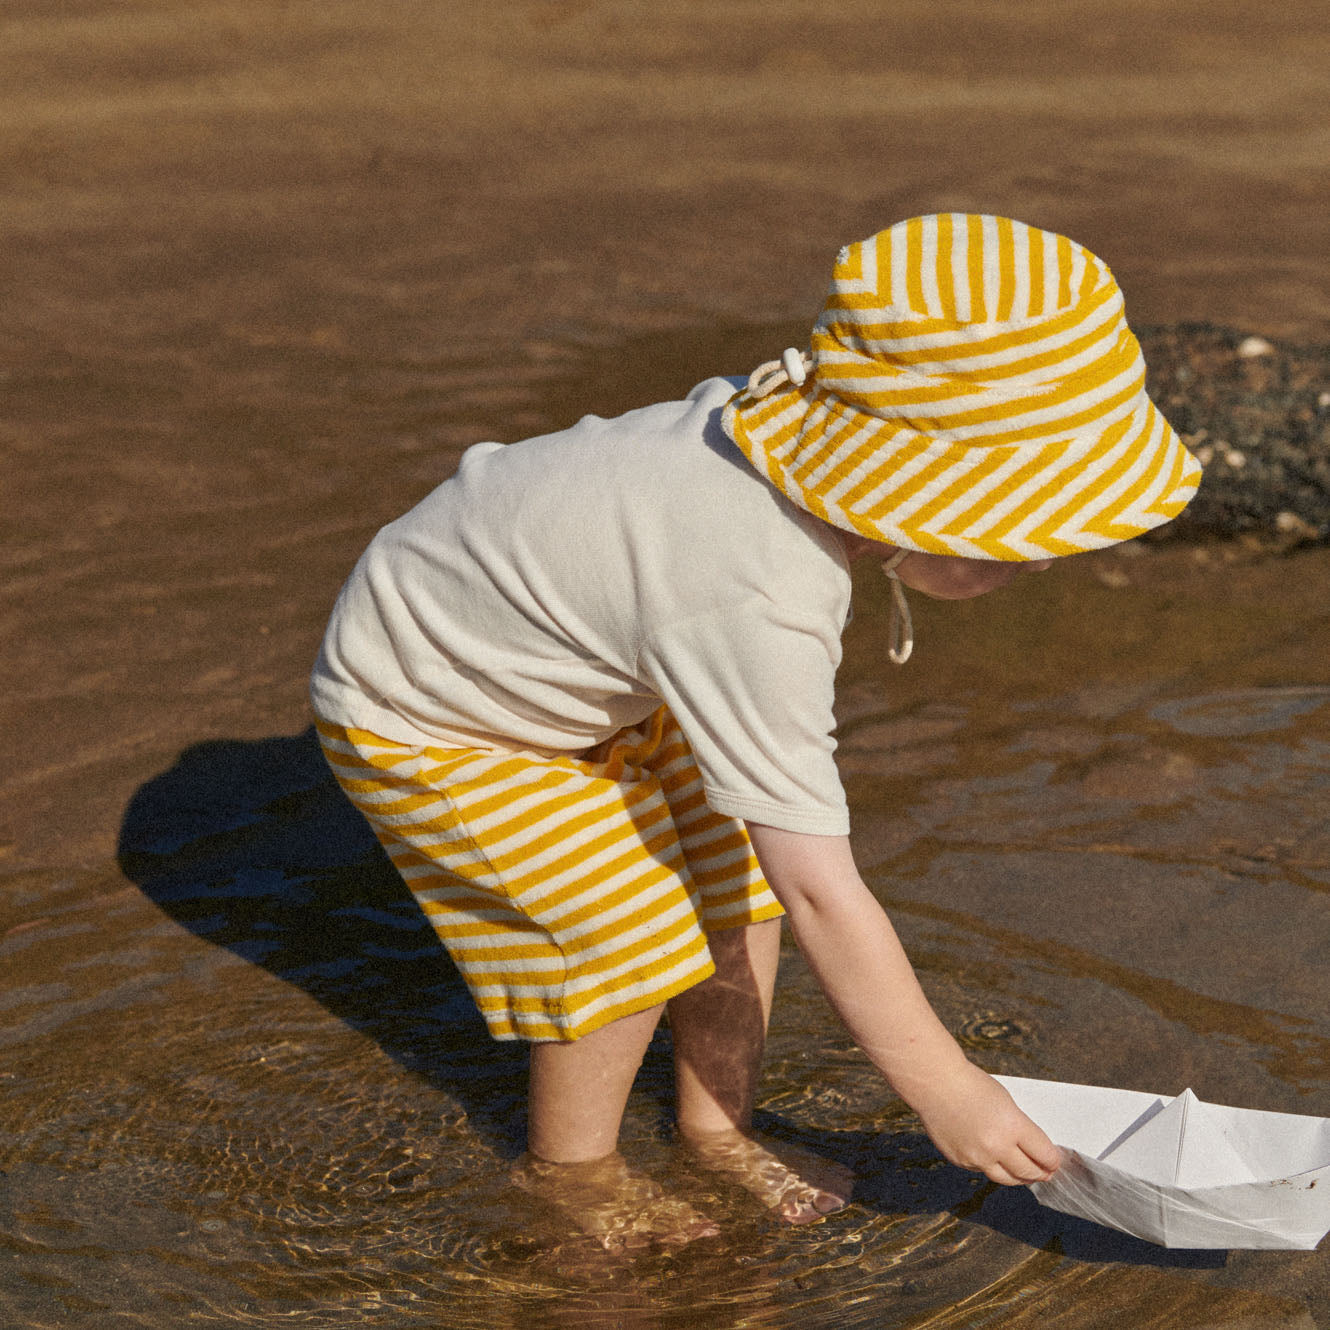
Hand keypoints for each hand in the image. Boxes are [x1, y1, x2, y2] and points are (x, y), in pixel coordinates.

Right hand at [906, 1060, 1063, 1185]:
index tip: (1055, 1161)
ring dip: (1020, 1178)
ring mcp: (977, 1157)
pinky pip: (983, 1170)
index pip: (1045, 1154)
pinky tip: (995, 1160)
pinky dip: (991, 1167)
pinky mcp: (960, 1161)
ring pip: (1007, 1179)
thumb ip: (1019, 1127)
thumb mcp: (1005, 1101)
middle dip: (1041, 1173)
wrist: (934, 1083)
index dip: (1053, 1160)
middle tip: (1046, 1173)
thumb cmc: (970, 1084)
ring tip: (1026, 1175)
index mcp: (1013, 1126)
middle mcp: (997, 1146)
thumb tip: (1030, 1148)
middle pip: (1029, 1172)